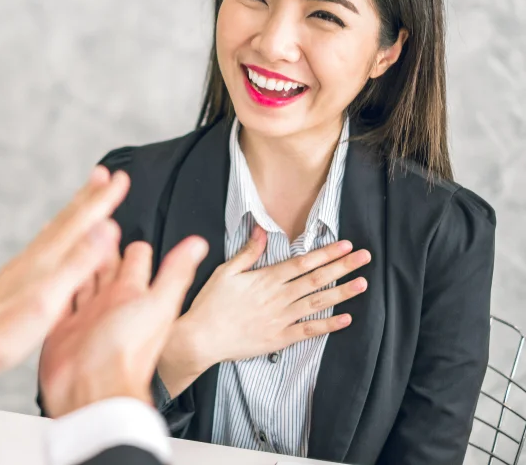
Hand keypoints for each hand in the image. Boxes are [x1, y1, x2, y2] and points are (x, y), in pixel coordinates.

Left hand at [0, 166, 129, 398]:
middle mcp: (34, 258)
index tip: (121, 178)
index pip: (81, 222)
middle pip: (66, 219)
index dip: (102, 200)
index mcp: (46, 262)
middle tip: (104, 174)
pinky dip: (55, 235)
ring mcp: (22, 269)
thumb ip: (77, 264)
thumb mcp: (47, 302)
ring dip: (73, 212)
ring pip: (54, 230)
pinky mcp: (14, 282)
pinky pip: (43, 247)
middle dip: (89, 197)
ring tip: (83, 198)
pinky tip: (50, 241)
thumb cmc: (0, 334)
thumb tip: (105, 229)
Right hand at [38, 235, 208, 417]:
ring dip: (76, 262)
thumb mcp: (158, 305)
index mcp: (132, 295)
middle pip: (103, 266)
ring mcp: (84, 316)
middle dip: (98, 244)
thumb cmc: (129, 353)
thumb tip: (198, 244)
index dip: (132, 243)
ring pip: (79, 280)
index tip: (124, 221)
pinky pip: (56, 300)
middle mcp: (109, 304)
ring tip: (70, 240)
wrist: (94, 391)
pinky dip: (53, 286)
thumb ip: (176, 274)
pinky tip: (47, 272)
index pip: (135, 260)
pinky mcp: (61, 329)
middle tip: (92, 224)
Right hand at [157, 225, 370, 397]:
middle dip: (343, 267)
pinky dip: (328, 325)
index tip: (346, 245)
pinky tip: (346, 319)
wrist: (202, 338)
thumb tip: (261, 229)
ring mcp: (282, 319)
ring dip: (342, 293)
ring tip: (363, 284)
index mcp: (266, 279)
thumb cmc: (211, 303)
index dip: (326, 253)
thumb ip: (248, 252)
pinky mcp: (280, 338)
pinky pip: (309, 330)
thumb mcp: (225, 272)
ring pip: (318, 303)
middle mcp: (279, 297)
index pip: (303, 262)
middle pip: (317, 279)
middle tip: (365, 258)